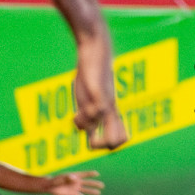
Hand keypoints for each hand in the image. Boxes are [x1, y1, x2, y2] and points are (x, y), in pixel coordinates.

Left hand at [45, 171, 102, 194]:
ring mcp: (75, 188)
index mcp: (75, 176)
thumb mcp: (61, 178)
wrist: (50, 187)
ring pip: (85, 190)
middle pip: (88, 183)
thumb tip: (73, 177)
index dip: (90, 174)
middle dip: (95, 184)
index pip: (84, 174)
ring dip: (92, 191)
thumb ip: (67, 178)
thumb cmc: (55, 180)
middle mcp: (77, 182)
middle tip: (102, 185)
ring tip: (99, 193)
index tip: (97, 174)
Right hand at [74, 31, 128, 148]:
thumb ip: (88, 110)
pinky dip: (81, 120)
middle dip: (99, 146)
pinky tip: (75, 112)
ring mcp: (105, 103)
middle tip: (87, 134)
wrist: (95, 49)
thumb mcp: (89, 93)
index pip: (120, 140)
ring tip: (78, 118)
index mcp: (111, 111)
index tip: (92, 136)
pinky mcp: (99, 93)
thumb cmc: (91, 71)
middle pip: (115, 143)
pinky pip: (95, 113)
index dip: (107, 145)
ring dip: (87, 131)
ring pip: (102, 130)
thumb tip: (84, 126)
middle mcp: (110, 110)